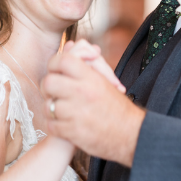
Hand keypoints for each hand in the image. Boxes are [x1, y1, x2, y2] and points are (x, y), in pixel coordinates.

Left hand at [41, 43, 144, 164]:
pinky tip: (62, 126)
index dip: (54, 65)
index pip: (61, 61)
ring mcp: (76, 113)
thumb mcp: (106, 82)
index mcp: (91, 78)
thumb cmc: (119, 109)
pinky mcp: (73, 132)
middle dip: (48, 89)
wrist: (132, 135)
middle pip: (48, 82)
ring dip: (51, 110)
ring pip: (48, 106)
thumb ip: (88, 64)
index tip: (55, 72)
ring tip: (60, 112)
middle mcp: (82, 92)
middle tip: (54, 94)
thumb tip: (74, 44)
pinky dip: (54, 126)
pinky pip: (50, 125)